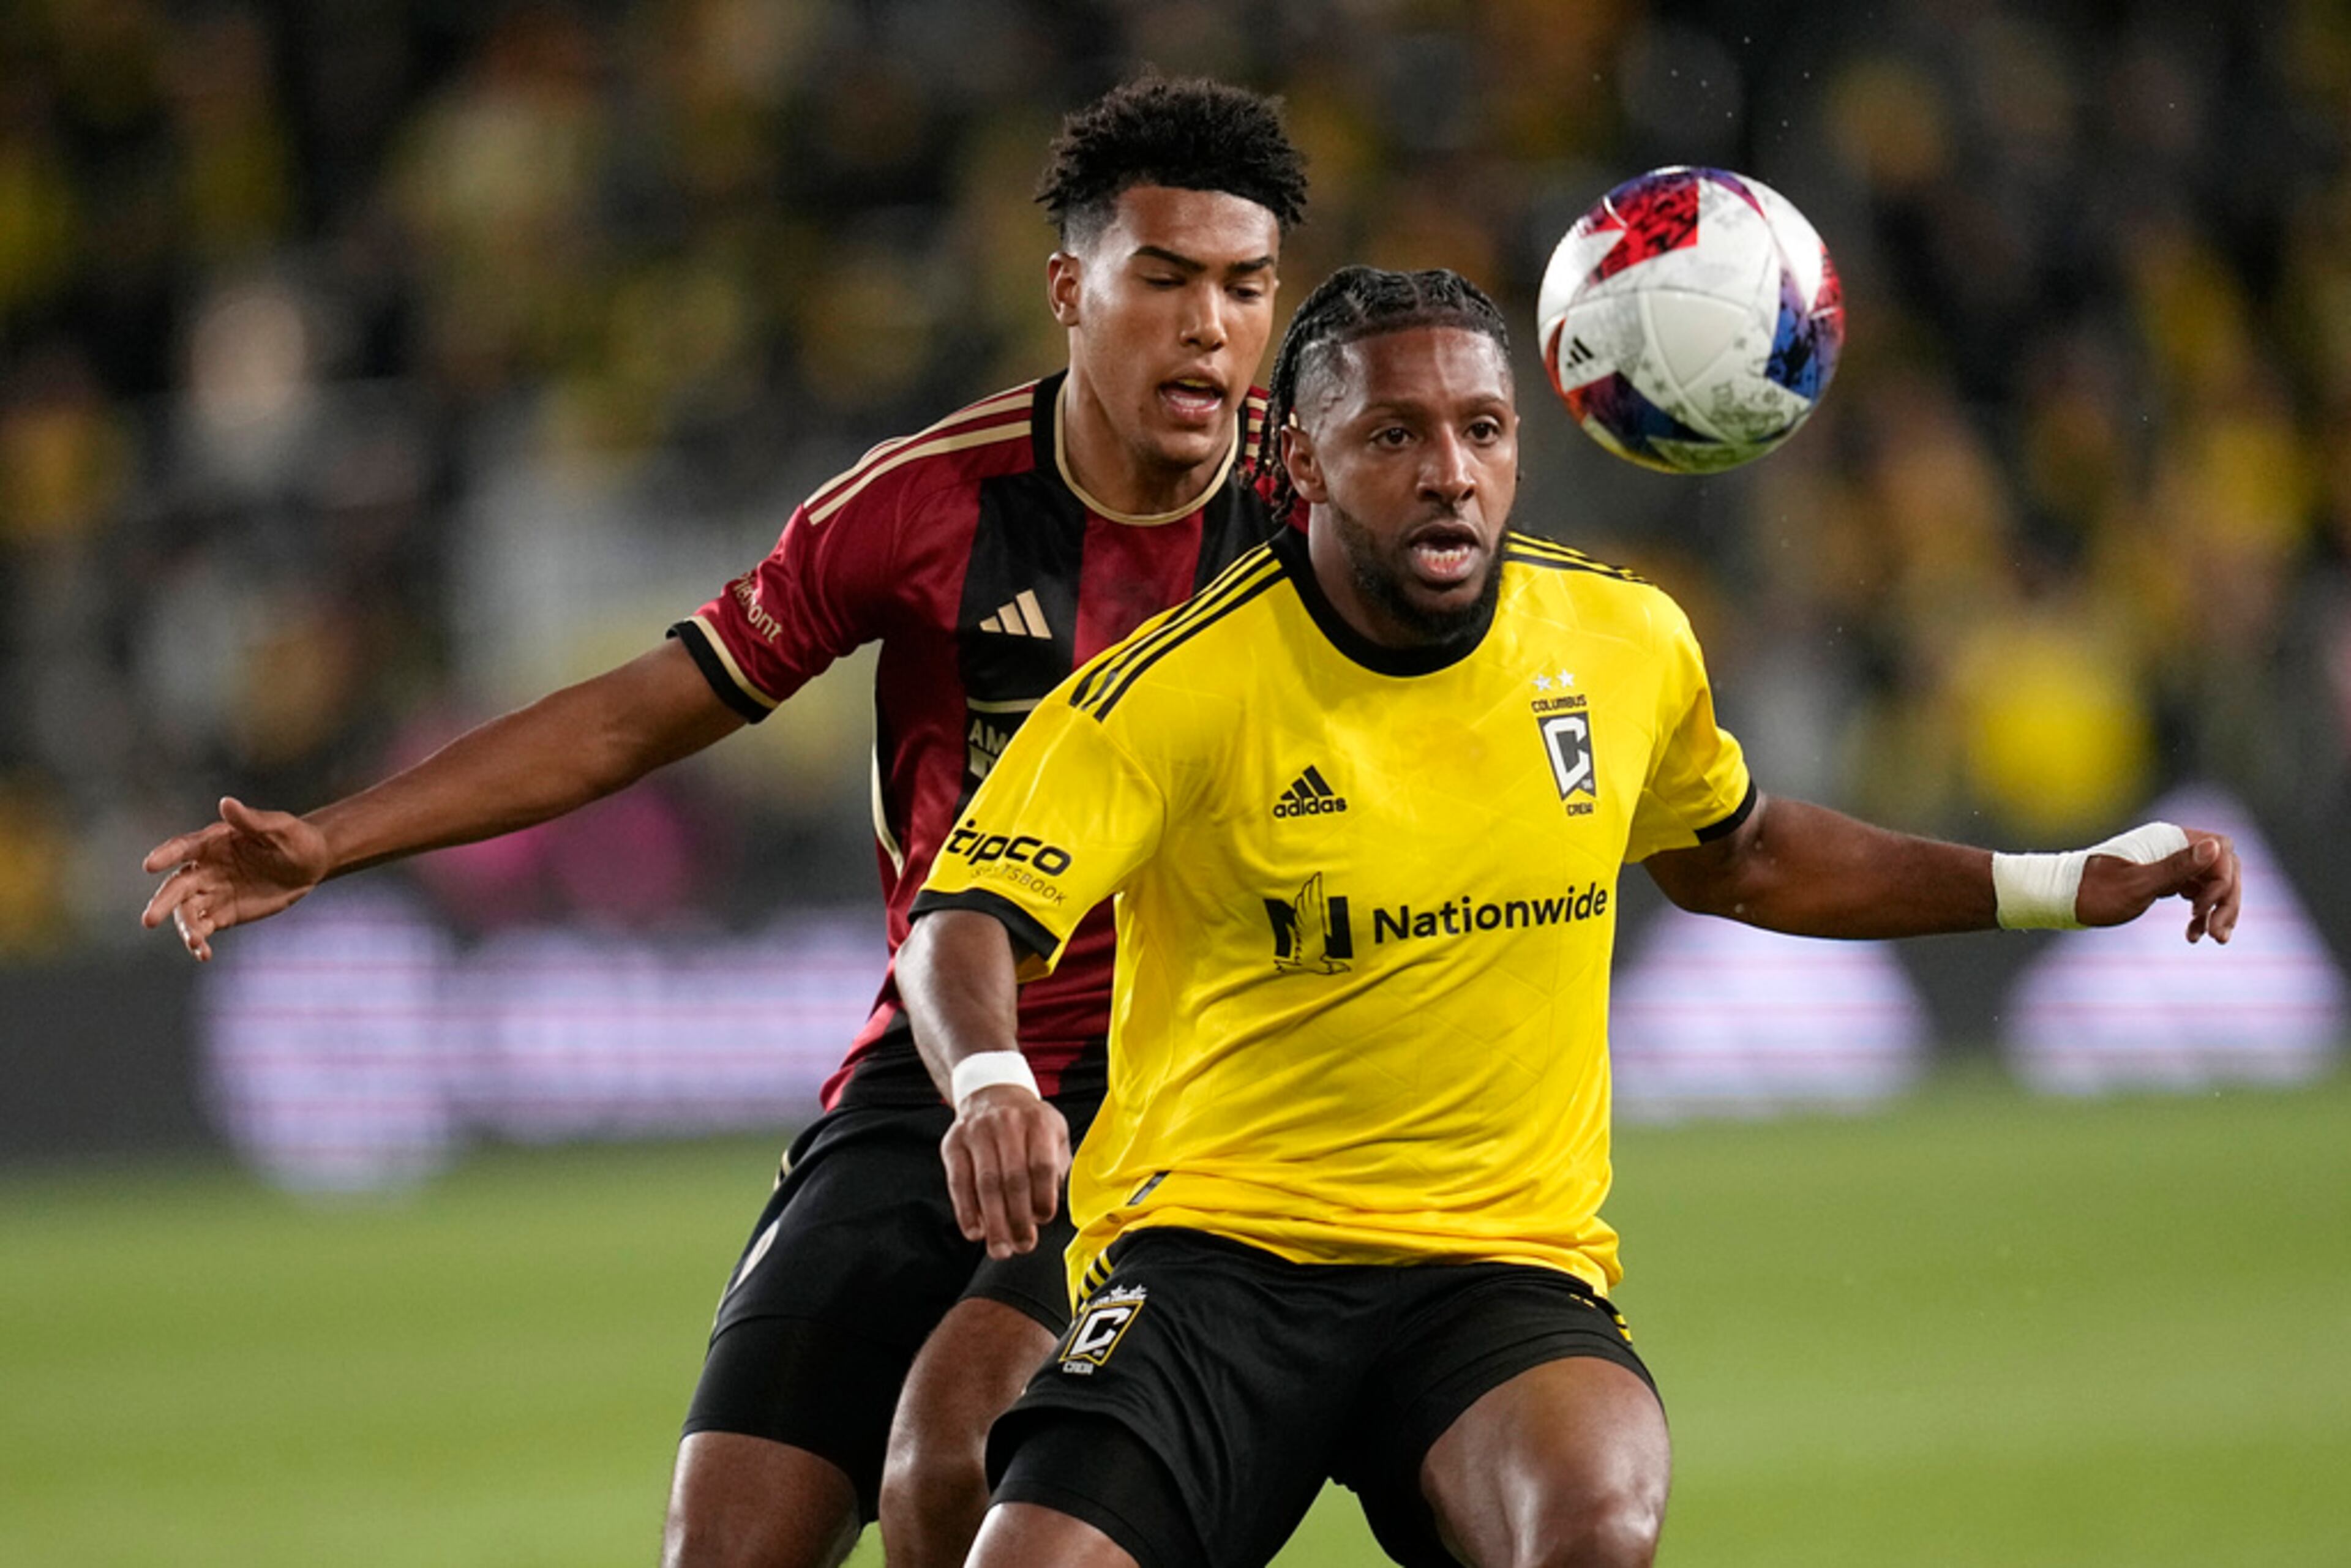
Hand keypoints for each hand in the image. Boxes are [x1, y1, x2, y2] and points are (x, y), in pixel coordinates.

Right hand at [140, 797, 332, 960]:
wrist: (310, 864)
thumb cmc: (294, 839)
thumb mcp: (279, 828)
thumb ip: (252, 820)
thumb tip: (226, 802)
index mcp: (213, 842)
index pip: (184, 848)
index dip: (166, 855)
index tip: (149, 865)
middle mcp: (205, 867)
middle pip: (177, 886)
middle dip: (163, 902)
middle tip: (149, 920)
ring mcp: (211, 891)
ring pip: (187, 910)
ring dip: (186, 927)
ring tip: (195, 942)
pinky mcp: (223, 913)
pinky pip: (204, 927)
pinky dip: (200, 941)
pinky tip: (203, 954)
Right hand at [940, 1084, 1069, 1258]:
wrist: (992, 1092)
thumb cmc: (1028, 1124)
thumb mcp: (1053, 1133)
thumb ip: (1057, 1168)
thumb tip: (1045, 1212)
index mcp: (1037, 1122)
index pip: (1041, 1165)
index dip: (1043, 1197)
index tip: (1044, 1220)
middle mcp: (1006, 1124)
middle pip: (1012, 1178)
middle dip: (1018, 1219)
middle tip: (1023, 1246)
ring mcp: (977, 1132)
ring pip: (985, 1184)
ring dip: (994, 1222)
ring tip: (1001, 1249)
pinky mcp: (953, 1144)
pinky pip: (958, 1182)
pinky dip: (966, 1211)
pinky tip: (975, 1232)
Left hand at [2076, 828, 2240, 943]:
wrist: (2059, 898)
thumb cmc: (2092, 892)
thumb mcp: (2137, 885)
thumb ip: (2177, 867)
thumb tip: (2216, 846)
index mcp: (2167, 839)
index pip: (2221, 851)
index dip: (2224, 880)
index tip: (2203, 909)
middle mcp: (2170, 846)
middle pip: (2221, 868)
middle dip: (2226, 900)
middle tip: (2219, 935)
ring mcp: (2166, 862)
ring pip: (2210, 882)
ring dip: (2217, 909)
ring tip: (2214, 938)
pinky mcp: (2160, 879)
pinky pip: (2193, 892)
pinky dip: (2199, 912)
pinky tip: (2193, 935)